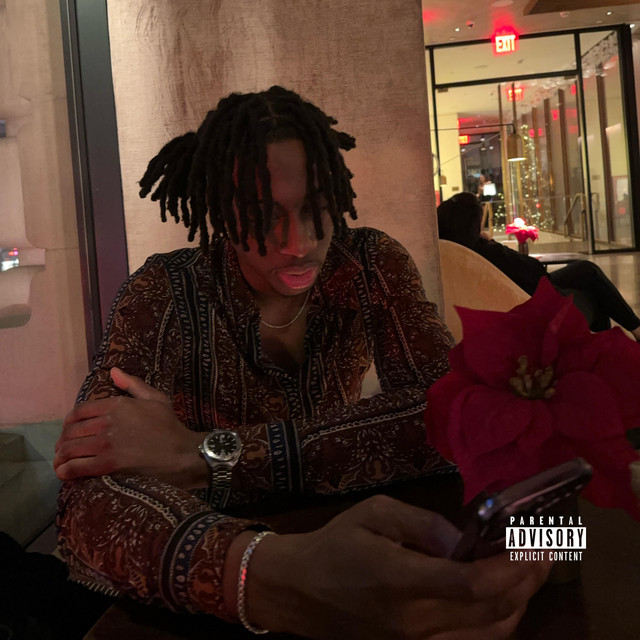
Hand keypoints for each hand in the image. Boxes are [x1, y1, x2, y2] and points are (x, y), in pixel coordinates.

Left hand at [54, 367, 205, 488]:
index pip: (79, 411)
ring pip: (70, 448)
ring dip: (61, 456)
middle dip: (63, 441)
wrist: (181, 452)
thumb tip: (113, 371)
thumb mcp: (155, 398)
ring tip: (61, 462)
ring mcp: (105, 443)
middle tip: (63, 449)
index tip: (70, 430)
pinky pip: (77, 466)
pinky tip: (64, 473)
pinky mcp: (107, 464)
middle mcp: (107, 422)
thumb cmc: (169, 426)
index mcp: (116, 404)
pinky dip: (66, 470)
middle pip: (71, 431)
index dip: (70, 421)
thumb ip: (133, 384)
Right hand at [232, 495, 550, 638]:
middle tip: (544, 552)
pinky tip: (505, 603)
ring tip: (531, 574)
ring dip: (518, 606)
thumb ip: (422, 523)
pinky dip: (497, 626)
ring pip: (486, 637)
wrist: (299, 589)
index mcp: (399, 580)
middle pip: (489, 613)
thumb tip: (464, 538)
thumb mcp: (374, 513)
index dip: (510, 569)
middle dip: (526, 583)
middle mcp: (413, 622)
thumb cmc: (336, 543)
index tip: (535, 545)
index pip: (469, 585)